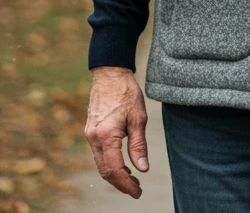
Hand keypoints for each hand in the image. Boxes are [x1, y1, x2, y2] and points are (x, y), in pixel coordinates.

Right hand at [85, 66, 148, 197]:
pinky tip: (123, 164)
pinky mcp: (91, 131)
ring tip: (133, 179)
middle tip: (137, 189)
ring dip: (115, 174)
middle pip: (105, 170)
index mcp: (106, 136)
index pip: (114, 169)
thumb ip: (139, 145)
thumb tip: (143, 168)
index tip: (138, 192)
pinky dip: (110, 163)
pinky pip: (99, 153)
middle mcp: (94, 138)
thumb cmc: (126, 93)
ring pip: (100, 163)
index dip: (126, 184)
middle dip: (120, 183)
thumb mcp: (139, 118)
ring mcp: (90, 135)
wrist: (109, 74)